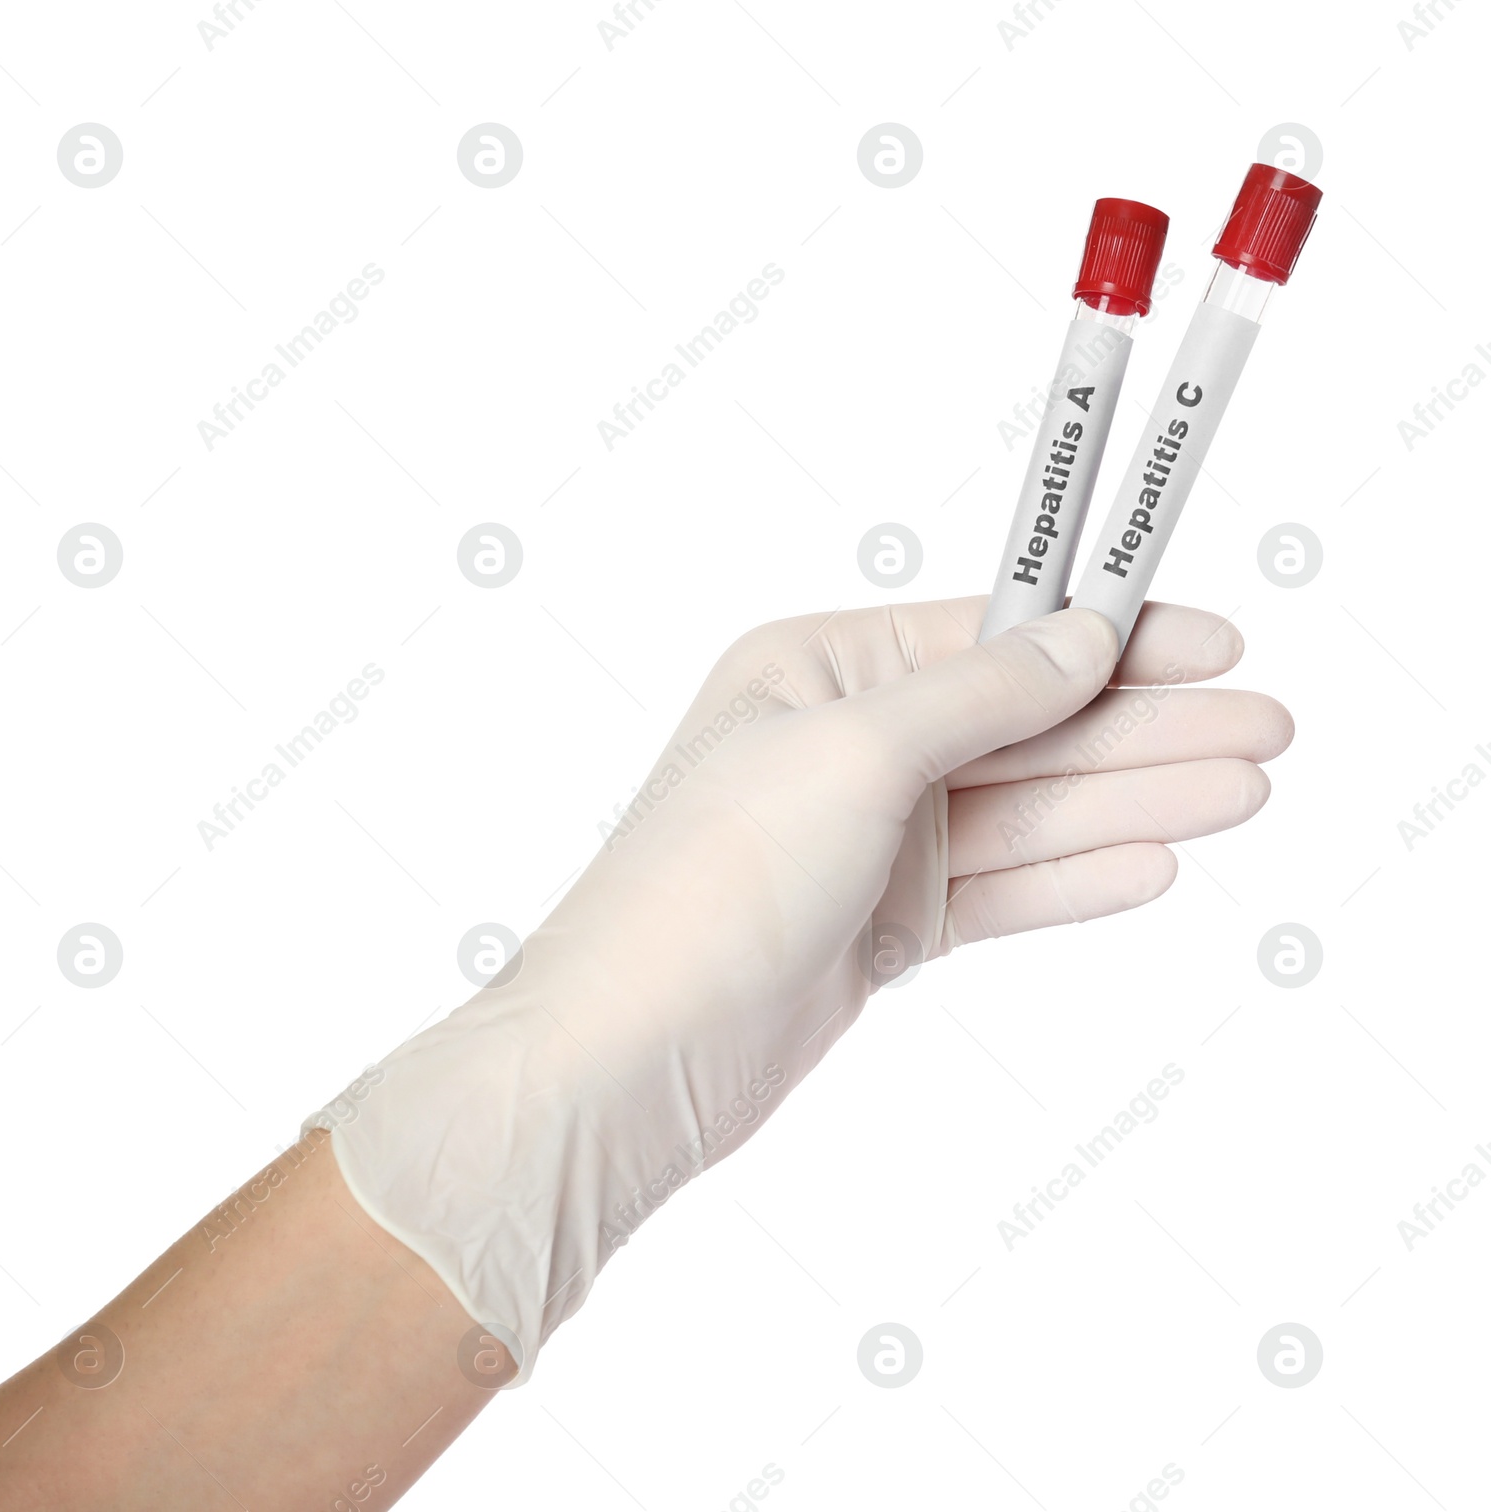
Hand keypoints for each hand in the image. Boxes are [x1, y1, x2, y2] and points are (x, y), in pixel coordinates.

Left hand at [316, 600, 1289, 1377]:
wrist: (633, 1056)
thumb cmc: (710, 882)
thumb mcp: (853, 754)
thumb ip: (979, 696)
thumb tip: (1079, 641)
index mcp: (815, 672)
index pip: (990, 638)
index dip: (1108, 637)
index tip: (1212, 638)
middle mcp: (843, 748)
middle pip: (1023, 729)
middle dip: (1144, 730)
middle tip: (1265, 728)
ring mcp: (866, 843)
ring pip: (1025, 813)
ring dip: (1132, 803)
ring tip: (1243, 793)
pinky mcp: (880, 928)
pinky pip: (1000, 891)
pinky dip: (1075, 881)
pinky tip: (1155, 866)